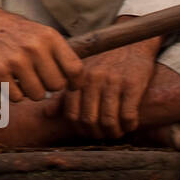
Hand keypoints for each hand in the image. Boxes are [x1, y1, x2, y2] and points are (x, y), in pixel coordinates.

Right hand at [0, 0, 82, 101]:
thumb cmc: (17, 33)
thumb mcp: (42, 33)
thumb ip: (60, 54)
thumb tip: (78, 82)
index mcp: (49, 37)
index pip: (75, 69)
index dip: (75, 83)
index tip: (70, 86)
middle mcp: (34, 47)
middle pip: (56, 86)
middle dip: (49, 86)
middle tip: (39, 78)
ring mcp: (15, 60)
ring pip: (37, 95)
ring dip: (31, 91)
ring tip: (23, 79)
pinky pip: (17, 97)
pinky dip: (14, 94)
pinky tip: (9, 81)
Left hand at [56, 17, 161, 138]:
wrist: (131, 43)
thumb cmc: (104, 62)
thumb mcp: (81, 74)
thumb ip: (64, 95)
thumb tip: (46, 114)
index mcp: (78, 79)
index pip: (71, 114)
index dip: (79, 129)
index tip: (88, 132)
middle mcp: (93, 80)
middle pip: (89, 119)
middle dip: (96, 133)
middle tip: (103, 136)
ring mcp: (113, 82)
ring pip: (108, 120)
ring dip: (113, 132)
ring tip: (117, 133)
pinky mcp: (133, 84)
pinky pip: (128, 114)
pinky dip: (129, 125)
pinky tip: (130, 124)